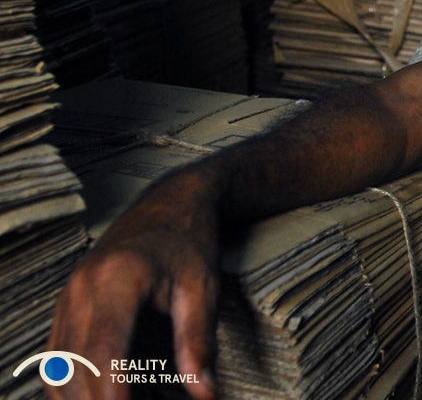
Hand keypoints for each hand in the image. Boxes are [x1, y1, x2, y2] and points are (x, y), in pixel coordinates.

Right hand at [46, 179, 220, 399]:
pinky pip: (58, 357)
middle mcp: (82, 288)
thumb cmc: (189, 241)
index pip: (105, 350)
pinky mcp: (67, 305)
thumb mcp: (203, 288)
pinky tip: (99, 397)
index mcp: (117, 278)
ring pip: (59, 367)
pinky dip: (73, 385)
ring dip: (82, 398)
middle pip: (76, 366)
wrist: (171, 202)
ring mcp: (68, 296)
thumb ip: (199, 341)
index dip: (112, 394)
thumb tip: (203, 393)